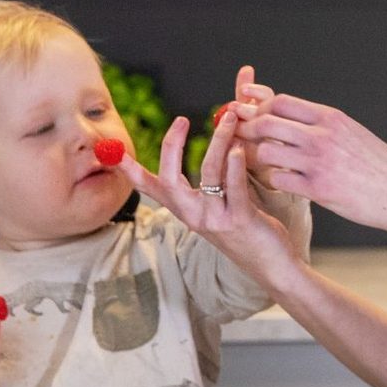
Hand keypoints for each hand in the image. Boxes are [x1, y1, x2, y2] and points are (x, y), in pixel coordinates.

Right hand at [121, 101, 297, 279]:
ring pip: (208, 171)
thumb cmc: (250, 233)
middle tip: (182, 119)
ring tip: (230, 118)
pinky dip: (235, 163)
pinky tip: (239, 147)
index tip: (113, 150)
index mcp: (186, 211)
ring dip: (218, 140)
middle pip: (169, 177)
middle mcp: (194, 216)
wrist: (273, 267)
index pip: (151, 188)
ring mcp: (215, 219)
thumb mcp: (222, 209)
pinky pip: (234, 186)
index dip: (130, 170)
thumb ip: (214, 184)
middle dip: (172, 145)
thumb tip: (217, 147)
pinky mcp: (239, 220)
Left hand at [231, 93, 386, 235]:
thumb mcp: (352, 133)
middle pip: (267, 122)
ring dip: (257, 158)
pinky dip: (273, 181)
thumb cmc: (379, 165)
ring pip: (266, 152)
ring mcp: (318, 163)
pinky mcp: (319, 190)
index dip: (259, 107)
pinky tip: (279, 183)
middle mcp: (322, 136)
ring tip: (259, 164)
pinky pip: (279, 181)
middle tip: (241, 139)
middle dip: (247, 129)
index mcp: (331, 118)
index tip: (250, 116)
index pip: (281, 102)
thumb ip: (323, 125)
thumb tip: (294, 117)